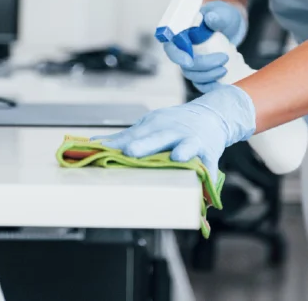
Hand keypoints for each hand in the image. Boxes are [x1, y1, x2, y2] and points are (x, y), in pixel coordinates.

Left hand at [94, 85, 255, 180]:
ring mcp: (193, 141)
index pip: (136, 133)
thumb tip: (95, 143)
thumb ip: (126, 137)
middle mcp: (174, 131)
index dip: (121, 141)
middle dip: (145, 144)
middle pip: (158, 137)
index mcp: (157, 124)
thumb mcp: (151, 125)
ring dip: (184, 151)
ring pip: (188, 146)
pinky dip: (208, 177)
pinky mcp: (210, 154)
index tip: (104, 148)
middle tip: (130, 151)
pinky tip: (205, 193)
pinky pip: (209, 167)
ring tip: (178, 158)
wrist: (212, 115)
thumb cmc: (175, 124)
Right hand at [163, 1, 246, 92]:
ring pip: (193, 76)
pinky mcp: (202, 71)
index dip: (177, 56)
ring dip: (209, 76)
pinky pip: (202, 83)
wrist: (230, 26)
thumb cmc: (223, 16)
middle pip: (184, 65)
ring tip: (225, 68)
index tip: (190, 61)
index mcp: (183, 33)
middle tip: (224, 58)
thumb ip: (218, 15)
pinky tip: (223, 83)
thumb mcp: (223, 13)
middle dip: (203, 66)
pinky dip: (211, 85)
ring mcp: (193, 62)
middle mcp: (184, 49)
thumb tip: (210, 19)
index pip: (171, 46)